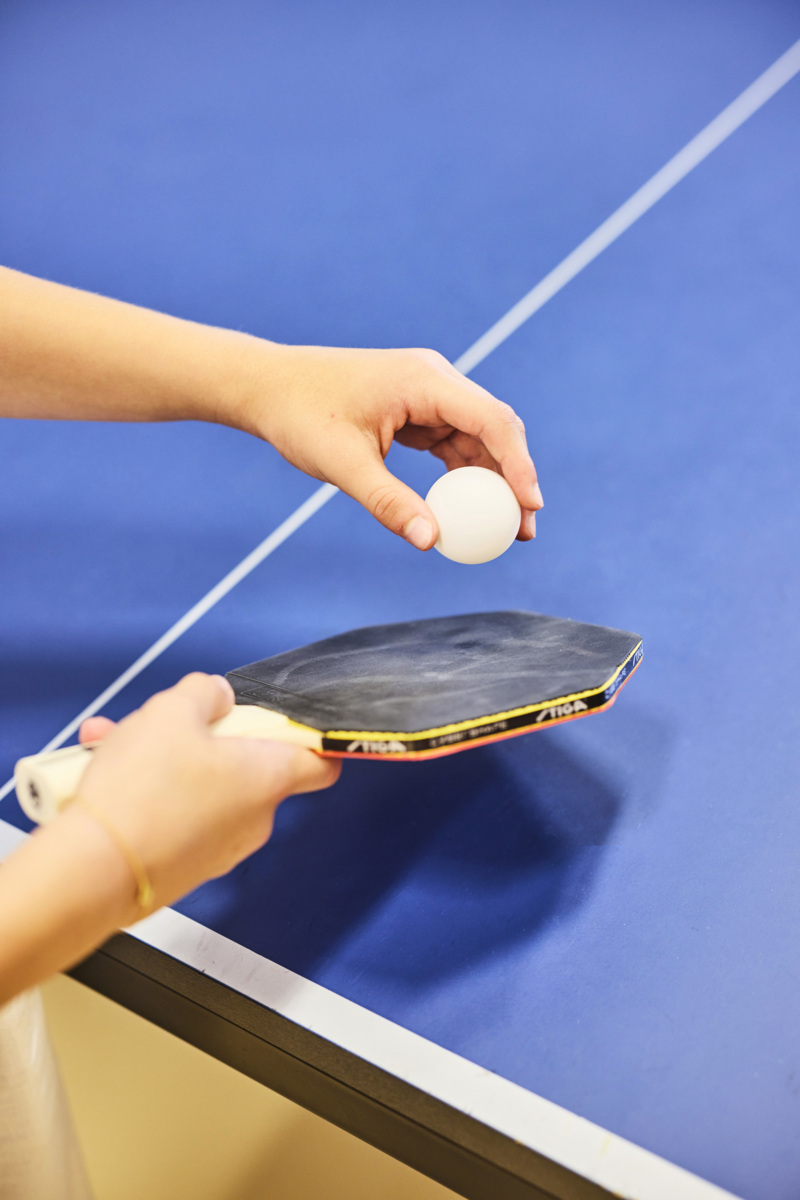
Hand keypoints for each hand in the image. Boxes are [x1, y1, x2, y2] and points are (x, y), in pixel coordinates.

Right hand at [76, 673, 339, 916]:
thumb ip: (203, 693)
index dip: (309, 741)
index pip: (320, 764)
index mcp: (267, 779)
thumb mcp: (172, 712)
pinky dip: (145, 796)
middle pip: (242, 766)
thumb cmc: (143, 794)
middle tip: (164, 723)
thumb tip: (215, 694)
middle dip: (200, 739)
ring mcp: (218, 850)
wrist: (94, 871)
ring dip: (160, 762)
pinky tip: (103, 774)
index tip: (290, 727)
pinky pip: (173, 818)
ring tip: (113, 743)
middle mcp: (253, 820)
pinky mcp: (182, 869)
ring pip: (198, 788)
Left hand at [232, 343, 543, 547]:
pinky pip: (455, 443)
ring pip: (479, 438)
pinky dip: (466, 476)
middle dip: (515, 479)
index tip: (532, 505)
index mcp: (423, 380)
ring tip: (507, 531)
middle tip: (526, 530)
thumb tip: (430, 541)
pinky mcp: (418, 410)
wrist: (269, 388)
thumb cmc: (301, 416)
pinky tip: (471, 511)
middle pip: (495, 427)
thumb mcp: (343, 464)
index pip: (491, 419)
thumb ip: (388, 503)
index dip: (518, 464)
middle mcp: (434, 379)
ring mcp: (428, 393)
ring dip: (494, 482)